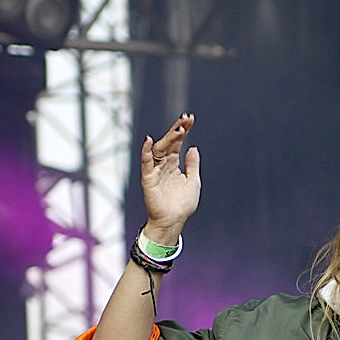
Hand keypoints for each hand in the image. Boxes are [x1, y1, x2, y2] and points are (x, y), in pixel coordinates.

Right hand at [141, 113, 200, 241]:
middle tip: (186, 119)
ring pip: (159, 149)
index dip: (184, 130)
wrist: (174, 221)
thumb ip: (192, 164)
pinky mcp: (149, 179)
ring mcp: (155, 170)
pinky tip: (148, 140)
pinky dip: (145, 152)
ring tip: (179, 129)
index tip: (190, 118)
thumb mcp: (193, 181)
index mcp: (174, 164)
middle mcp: (164, 164)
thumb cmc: (182, 204)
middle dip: (177, 130)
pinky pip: (146, 163)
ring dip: (168, 138)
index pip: (178, 142)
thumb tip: (193, 147)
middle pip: (169, 142)